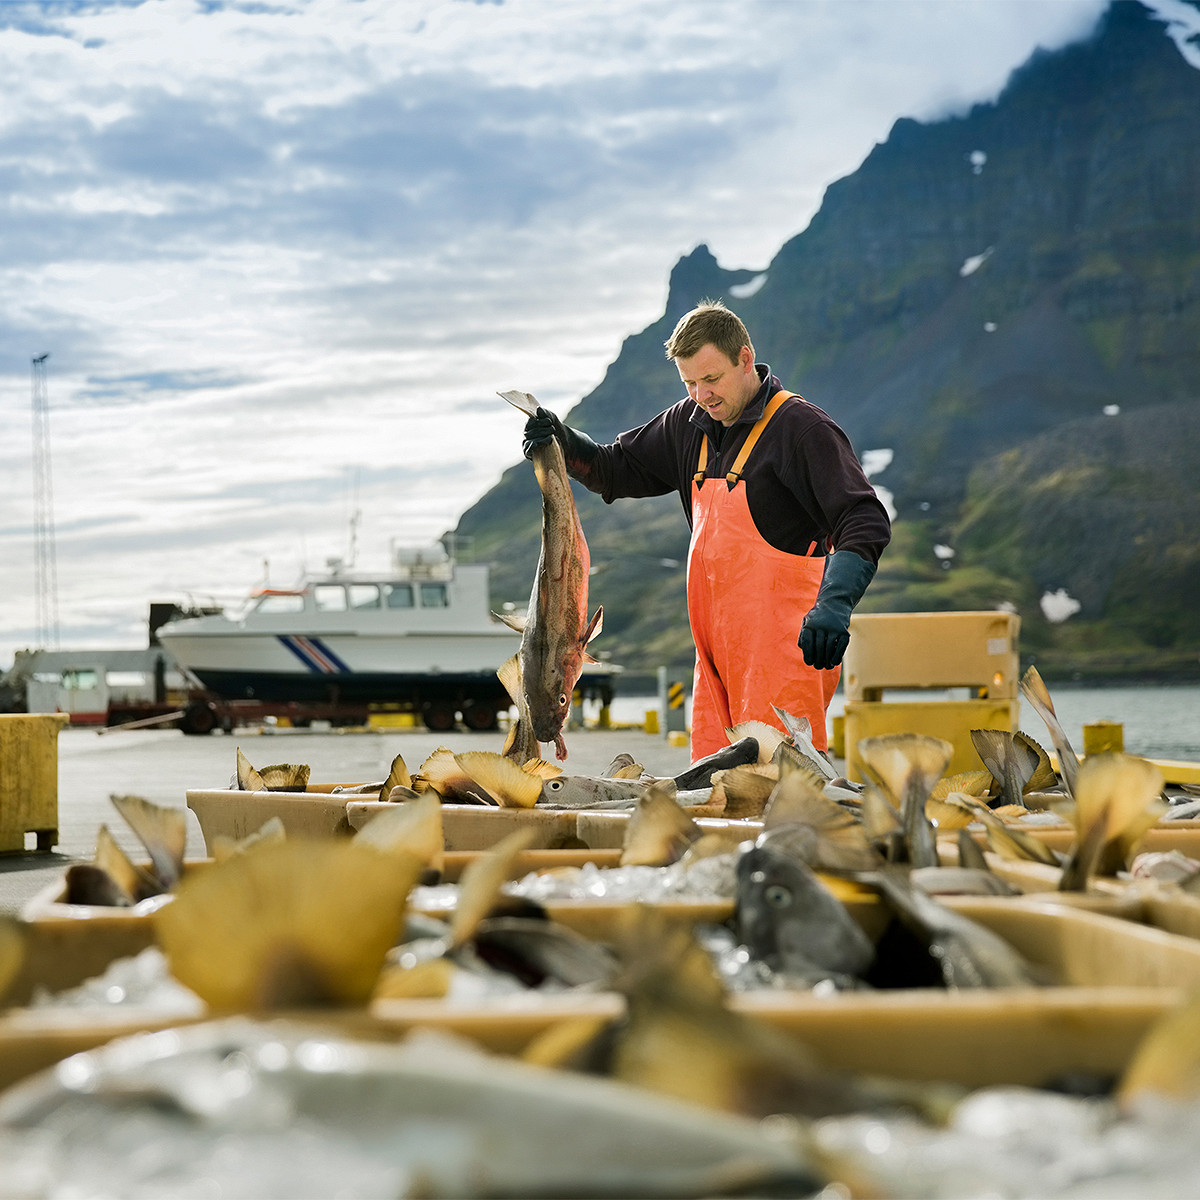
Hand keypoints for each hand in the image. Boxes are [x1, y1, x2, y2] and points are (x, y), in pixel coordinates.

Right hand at [522, 407, 563, 459]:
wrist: (564, 442)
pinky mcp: (530, 453)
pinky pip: (527, 451)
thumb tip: (538, 409)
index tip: (550, 421)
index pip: (531, 422)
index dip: (541, 422)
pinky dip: (530, 448)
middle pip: (532, 432)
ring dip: (542, 439)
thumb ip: (545, 413)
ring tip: (551, 438)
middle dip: (545, 430)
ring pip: (531, 441)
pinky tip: (535, 445)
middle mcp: (526, 434)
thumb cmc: (555, 428)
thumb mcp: (552, 418)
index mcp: (529, 424)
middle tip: (553, 430)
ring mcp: (527, 444)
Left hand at [798, 551, 876, 669]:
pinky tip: (834, 662)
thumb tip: (802, 650)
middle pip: (818, 648)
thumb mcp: (807, 621)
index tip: (809, 662)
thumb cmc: (818, 616)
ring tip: (826, 666)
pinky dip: (837, 656)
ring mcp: (833, 628)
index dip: (807, 655)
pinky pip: (841, 646)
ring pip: (829, 648)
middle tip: (818, 667)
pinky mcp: (844, 630)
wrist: (835, 602)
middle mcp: (821, 626)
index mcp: (809, 624)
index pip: (807, 644)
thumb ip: (803, 635)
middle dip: (818, 660)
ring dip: (827, 660)